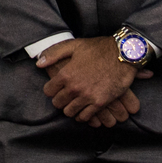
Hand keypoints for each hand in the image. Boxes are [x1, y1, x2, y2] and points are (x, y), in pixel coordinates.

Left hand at [37, 37, 152, 124]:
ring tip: (74, 103)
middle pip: (58, 103)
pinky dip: (82, 116)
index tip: (56, 88)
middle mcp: (74, 88)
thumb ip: (54, 54)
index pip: (48, 91)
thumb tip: (39, 64)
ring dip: (70, 108)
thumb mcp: (74, 45)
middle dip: (59, 100)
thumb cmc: (98, 48)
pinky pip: (85, 117)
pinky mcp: (100, 103)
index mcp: (66, 74)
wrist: (123, 54)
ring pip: (70, 112)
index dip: (51, 90)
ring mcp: (87, 96)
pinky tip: (84, 110)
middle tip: (65, 97)